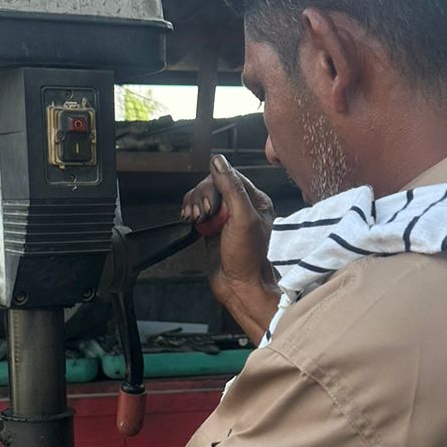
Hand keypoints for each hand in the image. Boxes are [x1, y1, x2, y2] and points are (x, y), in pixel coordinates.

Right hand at [180, 155, 279, 342]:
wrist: (237, 285)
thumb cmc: (246, 257)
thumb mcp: (242, 218)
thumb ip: (231, 187)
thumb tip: (219, 161)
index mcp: (256, 200)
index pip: (229, 176)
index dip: (215, 186)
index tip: (212, 206)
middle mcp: (241, 205)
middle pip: (213, 184)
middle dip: (203, 197)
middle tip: (204, 217)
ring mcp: (225, 216)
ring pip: (202, 195)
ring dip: (195, 204)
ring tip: (197, 220)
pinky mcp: (212, 225)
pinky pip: (197, 207)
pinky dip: (190, 210)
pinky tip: (191, 220)